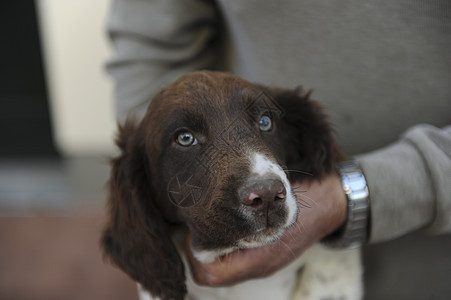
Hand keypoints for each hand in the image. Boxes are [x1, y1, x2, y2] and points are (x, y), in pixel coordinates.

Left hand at [185, 173, 346, 285]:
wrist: (331, 202)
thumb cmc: (305, 203)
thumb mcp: (272, 208)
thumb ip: (241, 217)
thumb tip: (207, 220)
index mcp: (258, 260)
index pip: (209, 274)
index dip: (196, 253)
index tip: (197, 227)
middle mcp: (257, 265)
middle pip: (213, 274)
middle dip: (200, 251)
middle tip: (199, 224)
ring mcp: (261, 260)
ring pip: (223, 267)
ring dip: (213, 247)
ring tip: (210, 222)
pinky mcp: (264, 252)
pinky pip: (236, 257)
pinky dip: (226, 244)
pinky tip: (227, 222)